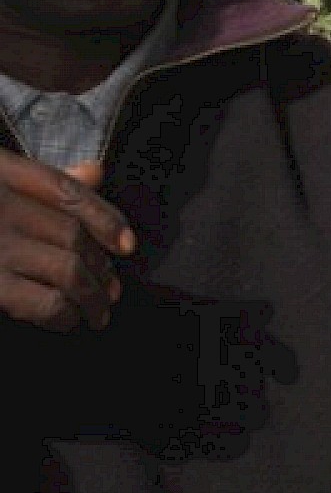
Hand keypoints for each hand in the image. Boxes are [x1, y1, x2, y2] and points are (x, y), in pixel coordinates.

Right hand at [0, 154, 132, 332]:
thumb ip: (40, 180)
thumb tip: (97, 170)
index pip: (64, 190)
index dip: (105, 218)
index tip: (127, 244)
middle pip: (72, 235)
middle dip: (100, 266)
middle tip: (111, 291)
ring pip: (67, 270)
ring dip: (92, 298)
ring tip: (98, 314)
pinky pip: (46, 303)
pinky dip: (65, 316)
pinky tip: (66, 321)